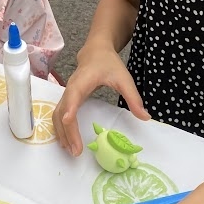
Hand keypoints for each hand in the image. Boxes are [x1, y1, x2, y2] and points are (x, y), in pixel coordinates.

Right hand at [52, 41, 149, 156]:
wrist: (95, 52)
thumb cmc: (108, 63)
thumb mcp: (124, 78)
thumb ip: (134, 97)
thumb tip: (145, 117)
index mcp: (82, 82)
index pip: (72, 97)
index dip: (69, 110)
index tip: (68, 122)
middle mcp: (70, 89)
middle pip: (62, 111)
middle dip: (67, 132)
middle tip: (76, 152)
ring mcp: (67, 94)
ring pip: (57, 115)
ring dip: (61, 133)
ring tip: (71, 151)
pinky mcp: (67, 99)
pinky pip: (59, 115)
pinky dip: (61, 129)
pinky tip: (67, 141)